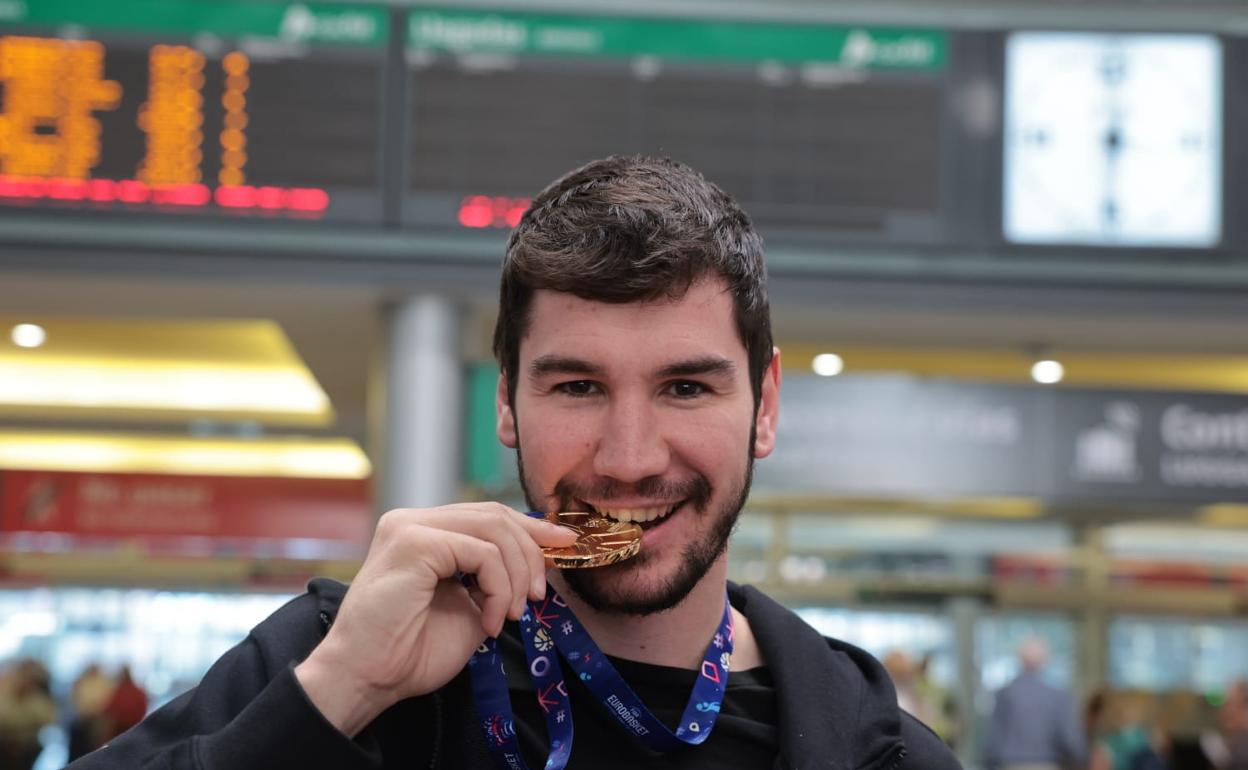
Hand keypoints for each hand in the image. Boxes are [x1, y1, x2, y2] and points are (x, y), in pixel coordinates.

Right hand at [294, 503, 576, 735]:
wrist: (366, 678)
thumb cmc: (409, 652)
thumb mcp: (468, 607)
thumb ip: (494, 579)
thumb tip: (537, 562)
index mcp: (424, 532)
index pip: (488, 515)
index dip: (531, 528)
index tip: (564, 545)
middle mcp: (414, 521)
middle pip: (495, 515)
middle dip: (531, 550)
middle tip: (538, 594)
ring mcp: (410, 527)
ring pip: (494, 530)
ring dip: (515, 576)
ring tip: (512, 615)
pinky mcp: (414, 542)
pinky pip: (481, 553)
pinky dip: (498, 588)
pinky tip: (490, 621)